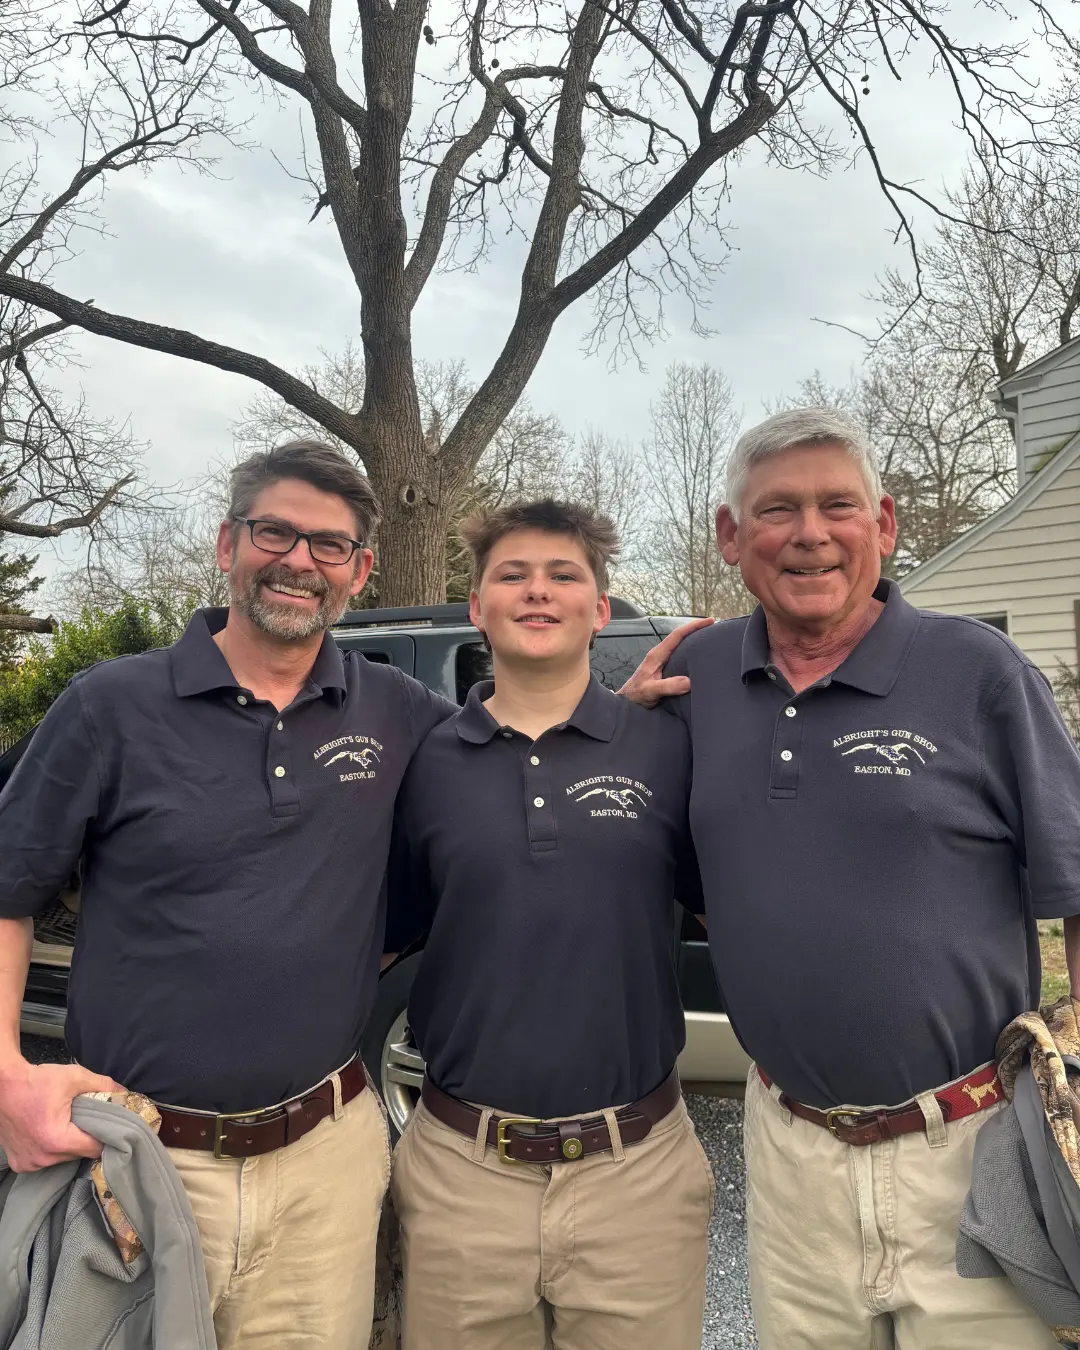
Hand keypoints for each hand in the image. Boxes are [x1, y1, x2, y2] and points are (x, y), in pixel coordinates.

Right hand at [0, 1058, 119, 1171]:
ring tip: (65, 1122)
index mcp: (57, 1140)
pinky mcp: (19, 1164)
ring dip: (67, 1144)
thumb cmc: (36, 1081)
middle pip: (78, 1154)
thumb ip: (103, 1086)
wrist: (2, 1086)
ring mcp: (29, 1163)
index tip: (110, 1125)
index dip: (105, 1135)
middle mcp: (42, 1158)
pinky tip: (49, 1130)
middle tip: (86, 1119)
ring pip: (62, 1159)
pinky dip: (50, 1149)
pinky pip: (45, 1160)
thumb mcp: (75, 1077)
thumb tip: (125, 1093)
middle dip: (85, 1137)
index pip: (94, 1148)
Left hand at [618, 617, 713, 706]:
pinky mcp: (663, 668)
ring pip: (680, 646)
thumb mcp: (651, 691)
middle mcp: (659, 655)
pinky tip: (698, 658)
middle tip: (714, 627)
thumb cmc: (635, 695)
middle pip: (680, 637)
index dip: (693, 626)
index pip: (677, 635)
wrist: (626, 702)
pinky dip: (690, 653)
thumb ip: (668, 686)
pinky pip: (680, 656)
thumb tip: (689, 682)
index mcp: (657, 655)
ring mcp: (661, 661)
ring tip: (710, 639)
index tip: (709, 621)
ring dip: (694, 641)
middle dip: (696, 630)